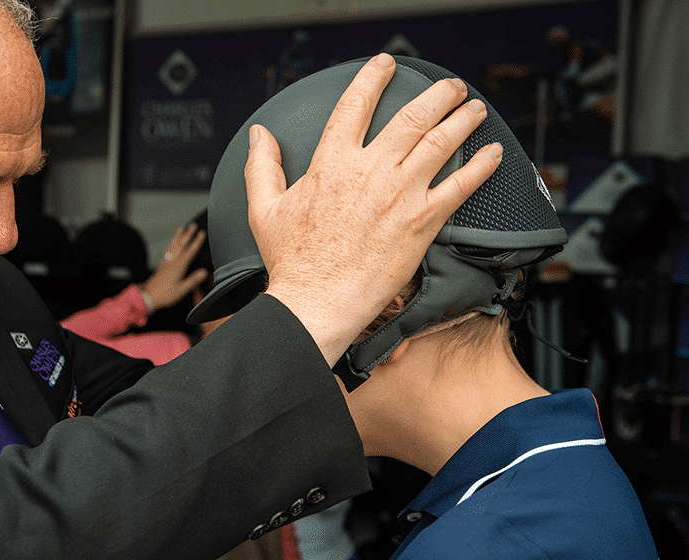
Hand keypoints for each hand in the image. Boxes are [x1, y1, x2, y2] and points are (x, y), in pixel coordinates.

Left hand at [140, 223, 208, 312]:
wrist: (148, 297)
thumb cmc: (165, 295)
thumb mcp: (182, 290)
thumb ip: (193, 280)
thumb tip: (204, 272)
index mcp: (178, 267)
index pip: (190, 251)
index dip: (196, 242)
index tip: (202, 233)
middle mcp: (172, 262)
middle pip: (181, 245)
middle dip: (188, 234)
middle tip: (192, 225)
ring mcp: (166, 263)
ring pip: (173, 246)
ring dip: (178, 236)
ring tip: (181, 228)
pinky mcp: (161, 266)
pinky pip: (167, 251)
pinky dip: (170, 245)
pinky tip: (170, 243)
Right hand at [245, 53, 502, 364]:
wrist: (318, 301)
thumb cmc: (293, 261)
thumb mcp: (265, 208)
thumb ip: (262, 166)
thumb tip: (260, 136)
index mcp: (332, 163)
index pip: (355, 106)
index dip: (372, 79)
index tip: (385, 66)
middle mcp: (371, 171)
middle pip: (412, 117)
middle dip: (436, 95)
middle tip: (449, 87)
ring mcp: (400, 194)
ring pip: (440, 142)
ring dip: (462, 119)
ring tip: (474, 108)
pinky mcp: (422, 222)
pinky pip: (459, 186)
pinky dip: (479, 167)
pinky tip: (492, 153)